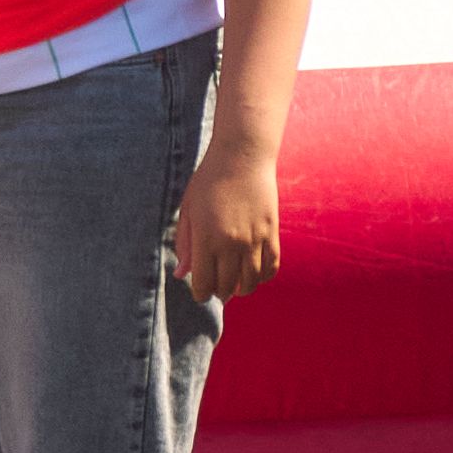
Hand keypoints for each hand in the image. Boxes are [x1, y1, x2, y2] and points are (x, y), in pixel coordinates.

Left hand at [170, 135, 286, 299]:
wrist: (242, 158)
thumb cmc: (207, 182)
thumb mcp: (188, 212)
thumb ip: (184, 245)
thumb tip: (181, 275)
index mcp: (206, 239)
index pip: (204, 283)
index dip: (200, 294)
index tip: (199, 292)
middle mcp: (232, 243)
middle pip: (227, 286)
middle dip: (219, 292)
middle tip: (215, 289)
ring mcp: (255, 239)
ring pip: (251, 281)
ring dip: (241, 289)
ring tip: (234, 286)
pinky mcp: (271, 232)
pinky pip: (271, 266)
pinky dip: (263, 277)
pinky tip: (254, 275)